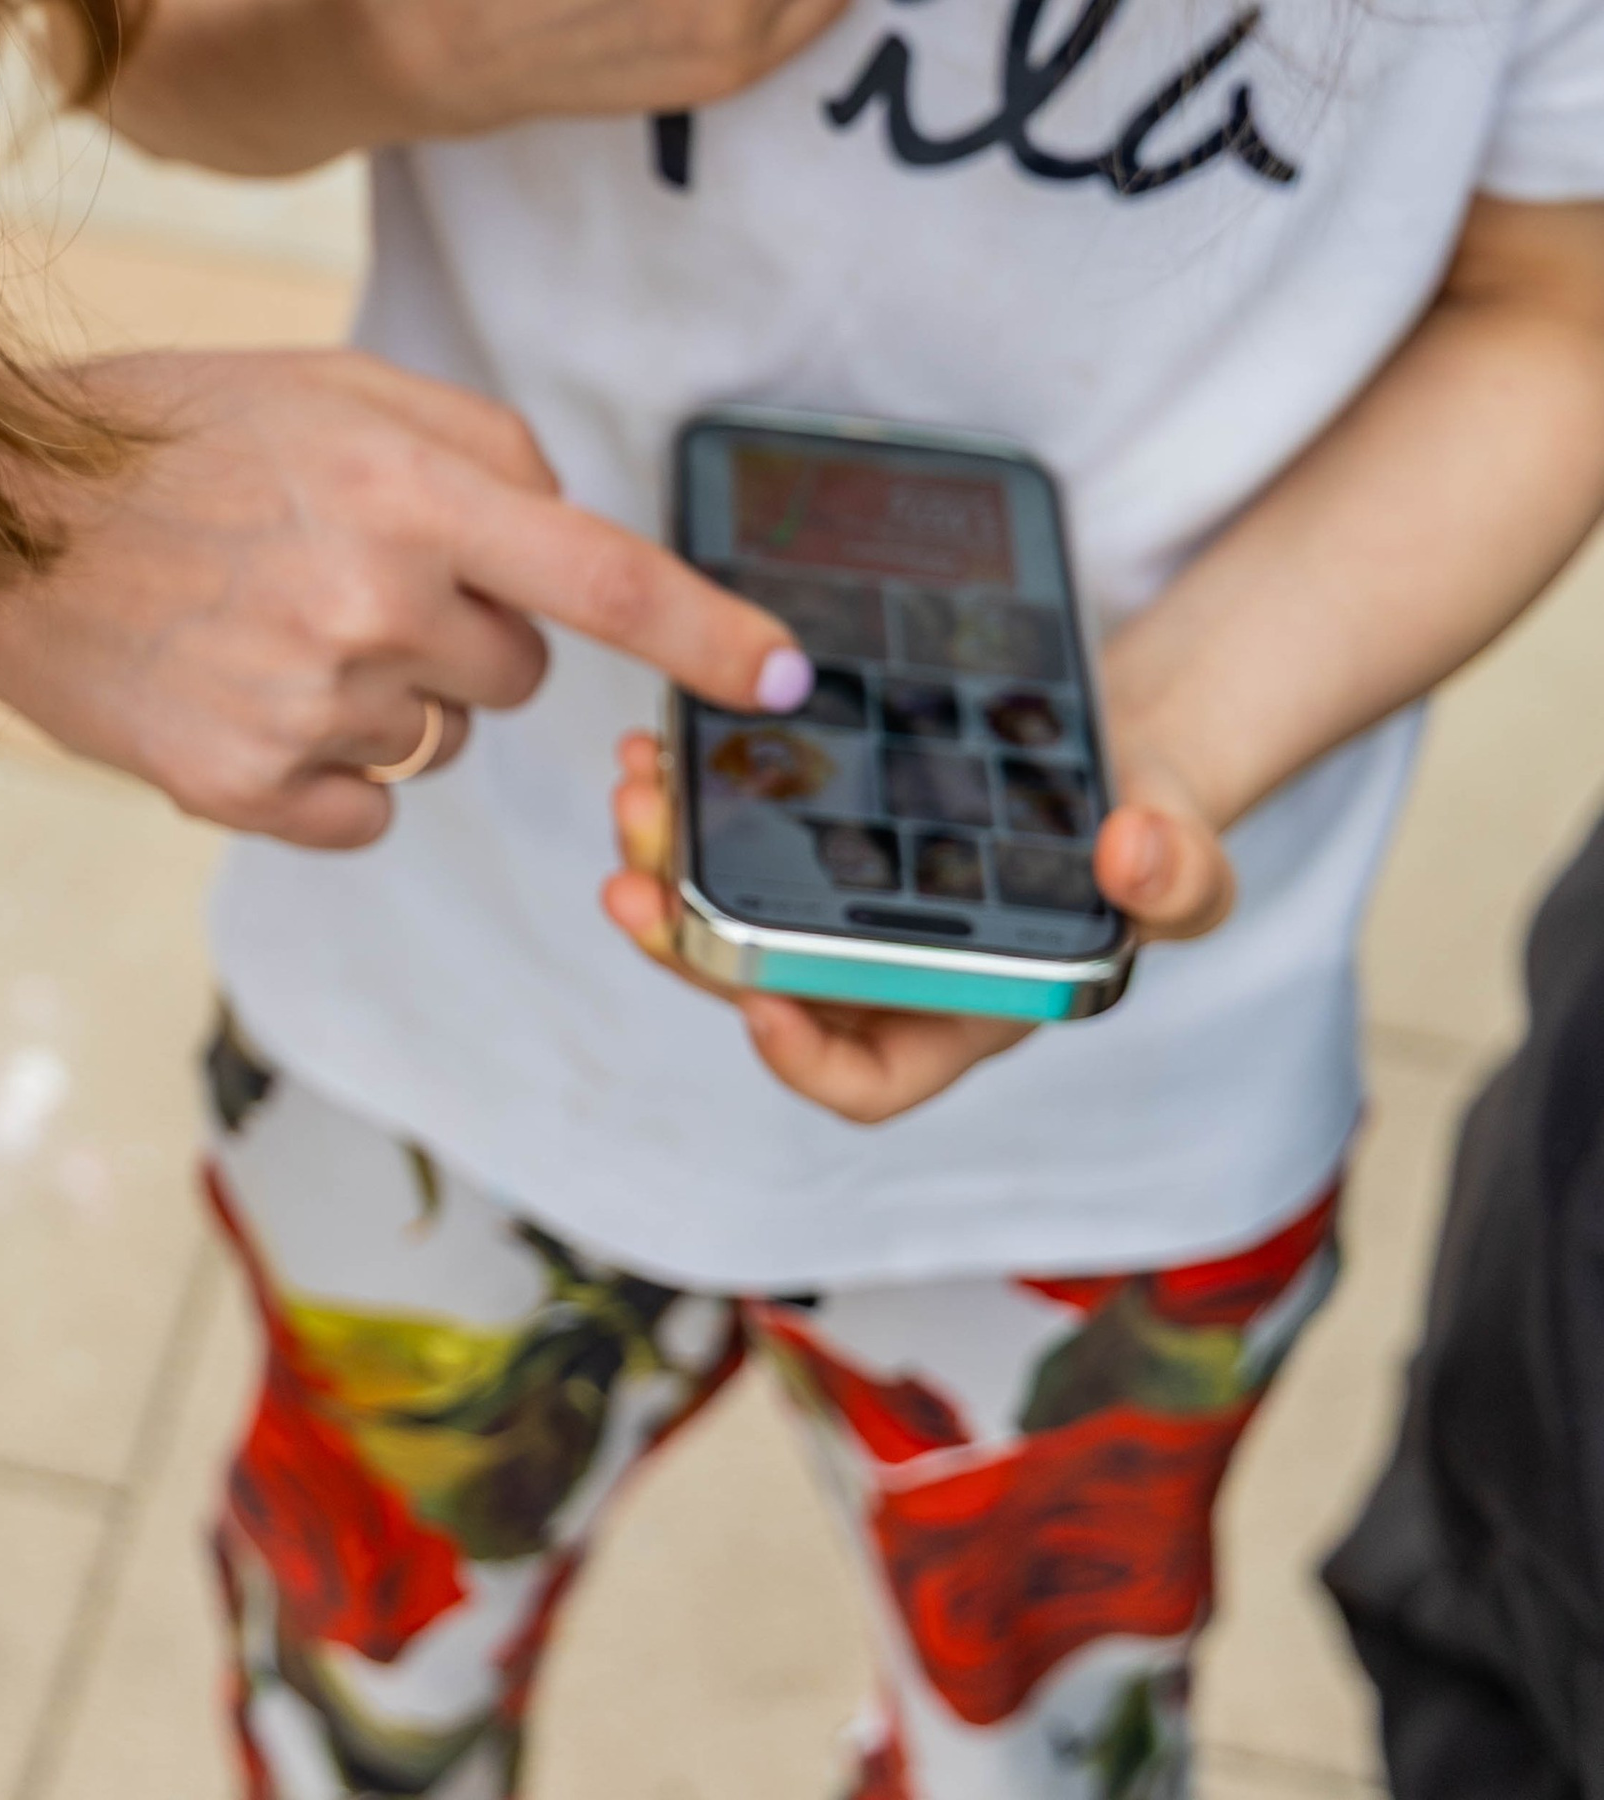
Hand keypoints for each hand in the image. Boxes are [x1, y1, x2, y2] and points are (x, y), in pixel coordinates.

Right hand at [0, 345, 807, 845]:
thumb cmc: (173, 431)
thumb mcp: (335, 384)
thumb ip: (476, 447)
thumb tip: (567, 533)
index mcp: (408, 492)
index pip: (604, 576)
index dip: (710, 635)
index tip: (788, 681)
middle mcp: (373, 604)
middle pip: (522, 671)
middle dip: (468, 629)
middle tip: (348, 571)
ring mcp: (306, 706)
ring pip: (440, 738)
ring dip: (388, 691)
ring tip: (272, 619)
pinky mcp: (240, 789)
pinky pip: (367, 810)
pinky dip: (326, 769)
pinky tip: (247, 691)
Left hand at [599, 727, 1234, 1126]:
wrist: (1110, 751)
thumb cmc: (1145, 831)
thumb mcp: (1184, 855)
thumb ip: (1178, 874)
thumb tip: (1134, 854)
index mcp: (966, 1014)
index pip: (870, 1078)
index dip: (805, 1062)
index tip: (758, 1001)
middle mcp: (887, 975)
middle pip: (762, 987)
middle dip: (690, 943)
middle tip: (634, 878)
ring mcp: (844, 906)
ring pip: (727, 913)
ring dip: (666, 867)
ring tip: (637, 790)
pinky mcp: (818, 835)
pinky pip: (733, 839)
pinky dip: (690, 801)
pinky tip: (664, 740)